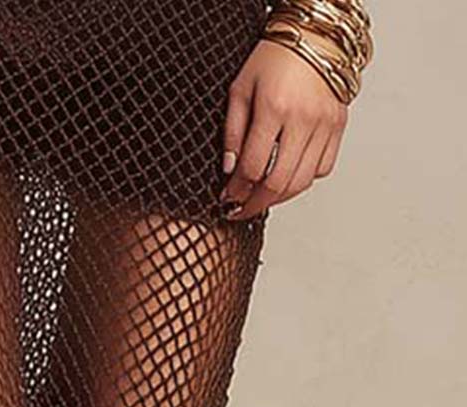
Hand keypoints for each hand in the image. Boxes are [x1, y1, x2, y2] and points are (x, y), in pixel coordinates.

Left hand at [221, 34, 348, 220]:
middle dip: (255, 203)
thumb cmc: (274, 58)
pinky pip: (322, 169)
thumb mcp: (240, 89)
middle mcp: (304, 118)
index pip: (254, 167)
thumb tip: (230, 171)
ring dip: (278, 197)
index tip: (227, 197)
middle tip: (240, 210)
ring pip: (302, 182)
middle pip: (278, 182)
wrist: (314, 37)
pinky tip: (287, 176)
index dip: (237, 189)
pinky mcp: (338, 126)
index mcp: (275, 107)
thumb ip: (232, 132)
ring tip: (261, 199)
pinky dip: (303, 180)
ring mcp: (325, 124)